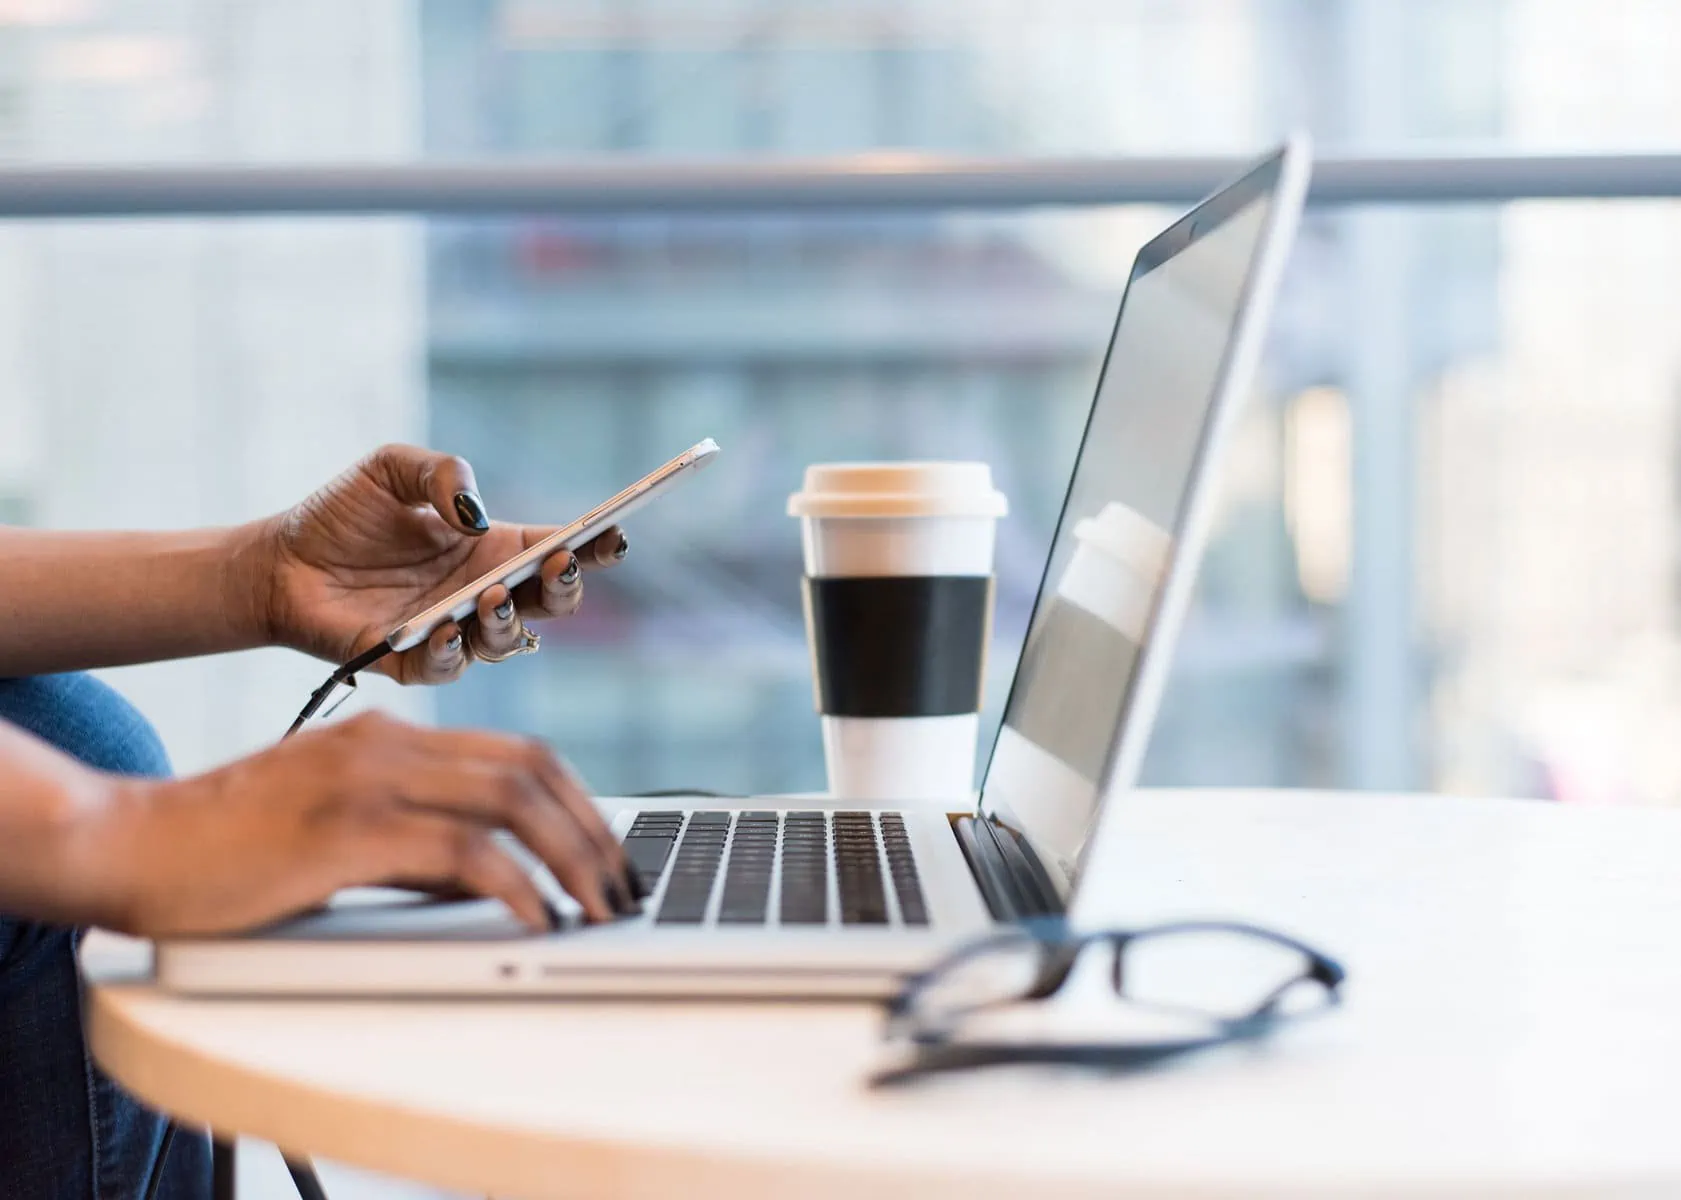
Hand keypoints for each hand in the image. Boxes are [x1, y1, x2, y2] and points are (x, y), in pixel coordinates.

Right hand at [84, 711, 643, 936]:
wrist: (129, 844)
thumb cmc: (228, 848)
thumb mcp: (339, 829)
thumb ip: (414, 841)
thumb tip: (492, 880)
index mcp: (390, 736)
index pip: (518, 752)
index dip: (579, 801)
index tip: (608, 852)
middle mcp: (388, 743)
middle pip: (531, 769)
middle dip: (593, 831)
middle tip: (622, 886)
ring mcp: (368, 780)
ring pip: (511, 801)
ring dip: (572, 858)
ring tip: (599, 908)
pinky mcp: (347, 829)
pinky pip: (462, 852)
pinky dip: (515, 886)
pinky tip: (537, 918)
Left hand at [253, 444, 627, 682]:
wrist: (278, 562)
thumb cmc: (341, 515)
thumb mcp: (392, 468)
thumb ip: (441, 473)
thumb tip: (475, 513)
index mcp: (492, 548)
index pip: (558, 549)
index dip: (593, 545)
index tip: (613, 533)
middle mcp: (482, 593)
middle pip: (550, 603)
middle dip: (566, 587)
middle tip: (559, 564)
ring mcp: (453, 631)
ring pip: (507, 642)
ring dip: (508, 621)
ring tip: (491, 595)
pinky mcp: (411, 662)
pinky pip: (447, 667)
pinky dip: (453, 651)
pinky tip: (446, 627)